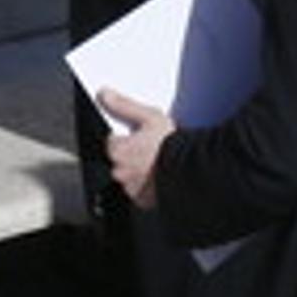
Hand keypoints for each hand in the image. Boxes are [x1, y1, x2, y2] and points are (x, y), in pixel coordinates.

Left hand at [99, 88, 175, 209]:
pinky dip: (146, 187)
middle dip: (130, 156)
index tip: (136, 138)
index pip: (111, 142)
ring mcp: (131, 188)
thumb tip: (105, 95)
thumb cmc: (171, 145)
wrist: (191, 170)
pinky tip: (159, 177)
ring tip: (157, 164)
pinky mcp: (142, 201)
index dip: (124, 138)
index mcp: (119, 151)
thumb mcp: (149, 117)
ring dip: (137, 172)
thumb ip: (125, 105)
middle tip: (149, 151)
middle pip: (118, 162)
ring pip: (128, 178)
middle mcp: (121, 172)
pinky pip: (139, 193)